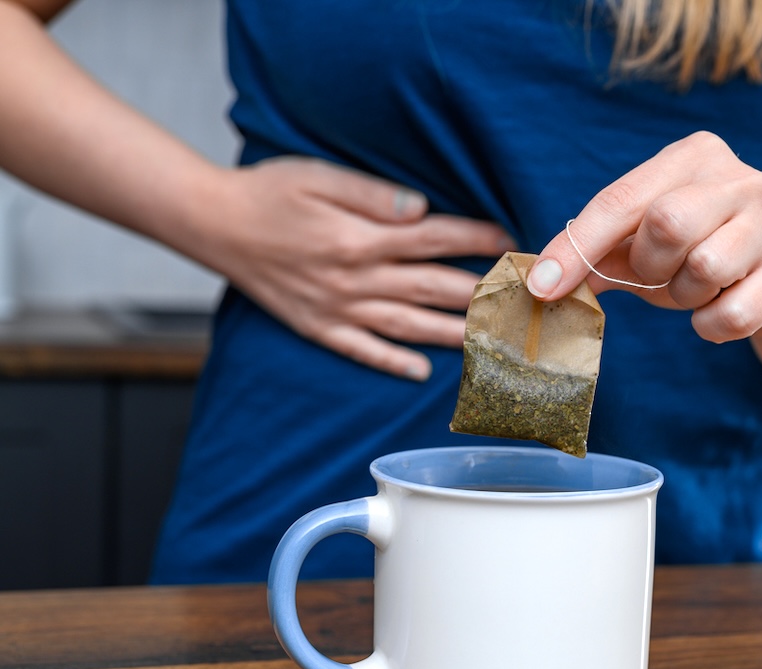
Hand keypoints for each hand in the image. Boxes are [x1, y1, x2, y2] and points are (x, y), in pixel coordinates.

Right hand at [189, 157, 512, 379]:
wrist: (212, 223)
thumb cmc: (269, 192)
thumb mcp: (320, 176)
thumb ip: (373, 195)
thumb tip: (422, 209)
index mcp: (360, 238)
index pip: (435, 239)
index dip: (477, 241)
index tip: (511, 243)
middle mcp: (355, 279)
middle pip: (432, 287)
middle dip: (482, 294)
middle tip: (520, 303)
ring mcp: (337, 308)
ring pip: (407, 325)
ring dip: (453, 334)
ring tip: (491, 342)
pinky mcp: (318, 327)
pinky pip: (362, 350)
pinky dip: (392, 361)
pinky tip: (422, 371)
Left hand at [529, 132, 761, 344]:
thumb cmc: (694, 251)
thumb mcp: (642, 241)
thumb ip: (597, 251)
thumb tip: (545, 281)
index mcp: (694, 156)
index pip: (621, 199)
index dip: (576, 247)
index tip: (543, 287)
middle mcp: (741, 178)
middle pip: (667, 223)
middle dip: (648, 265)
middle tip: (655, 276)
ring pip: (704, 268)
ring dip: (682, 296)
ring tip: (692, 289)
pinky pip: (730, 314)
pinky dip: (710, 325)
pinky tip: (716, 311)